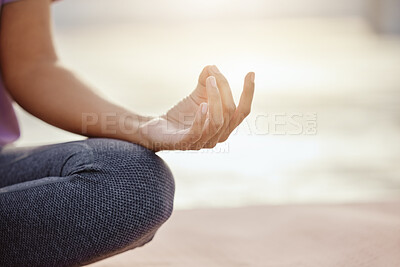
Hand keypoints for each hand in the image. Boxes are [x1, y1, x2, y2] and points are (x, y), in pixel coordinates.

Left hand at [139, 65, 254, 150]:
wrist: (157, 129)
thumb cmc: (181, 115)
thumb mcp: (197, 96)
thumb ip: (206, 82)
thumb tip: (212, 67)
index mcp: (225, 127)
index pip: (242, 111)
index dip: (248, 93)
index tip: (250, 73)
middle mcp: (218, 137)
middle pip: (230, 112)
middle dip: (224, 89)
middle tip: (213, 73)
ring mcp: (202, 142)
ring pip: (217, 121)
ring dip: (215, 98)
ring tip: (209, 81)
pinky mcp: (185, 143)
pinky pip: (198, 132)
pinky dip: (202, 118)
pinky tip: (202, 104)